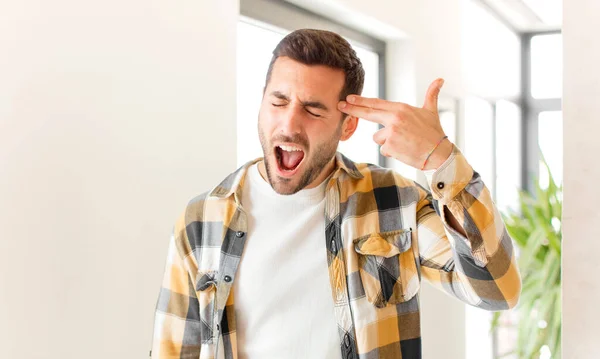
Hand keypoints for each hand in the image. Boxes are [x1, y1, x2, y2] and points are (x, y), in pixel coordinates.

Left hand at [338, 78, 452, 169]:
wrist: (439, 153)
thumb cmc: (434, 133)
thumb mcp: (431, 111)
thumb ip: (432, 95)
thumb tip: (440, 79)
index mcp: (401, 109)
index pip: (376, 103)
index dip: (361, 101)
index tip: (349, 98)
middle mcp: (394, 118)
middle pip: (368, 113)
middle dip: (352, 109)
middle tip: (340, 105)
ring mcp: (391, 133)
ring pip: (378, 138)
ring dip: (387, 141)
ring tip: (404, 142)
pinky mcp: (390, 146)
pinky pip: (384, 149)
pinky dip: (392, 151)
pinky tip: (404, 150)